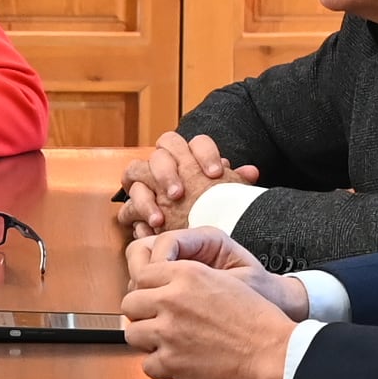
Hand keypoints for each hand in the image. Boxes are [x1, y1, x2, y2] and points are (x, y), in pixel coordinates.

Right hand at [113, 131, 256, 233]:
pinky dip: (137, 218)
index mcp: (191, 159)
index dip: (204, 154)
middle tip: (178, 194)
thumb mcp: (226, 197)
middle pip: (160, 151)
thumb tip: (250, 172)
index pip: (196, 142)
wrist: (198, 236)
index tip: (215, 174)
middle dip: (167, 171)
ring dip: (145, 195)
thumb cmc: (213, 211)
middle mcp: (166, 166)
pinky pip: (126, 208)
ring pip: (135, 171)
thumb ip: (236, 183)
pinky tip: (152, 230)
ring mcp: (147, 185)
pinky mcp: (134, 209)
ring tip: (159, 219)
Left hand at [121, 232, 306, 378]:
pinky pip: (146, 365)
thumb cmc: (254, 320)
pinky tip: (177, 362)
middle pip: (130, 304)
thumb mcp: (222, 281)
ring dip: (147, 340)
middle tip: (157, 322)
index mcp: (186, 274)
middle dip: (142, 314)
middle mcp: (172, 300)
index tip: (153, 300)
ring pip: (132, 334)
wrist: (270, 353)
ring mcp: (168, 332)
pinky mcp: (171, 362)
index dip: (147, 289)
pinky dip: (160, 366)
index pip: (142, 275)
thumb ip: (187, 280)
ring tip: (167, 343)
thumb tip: (160, 288)